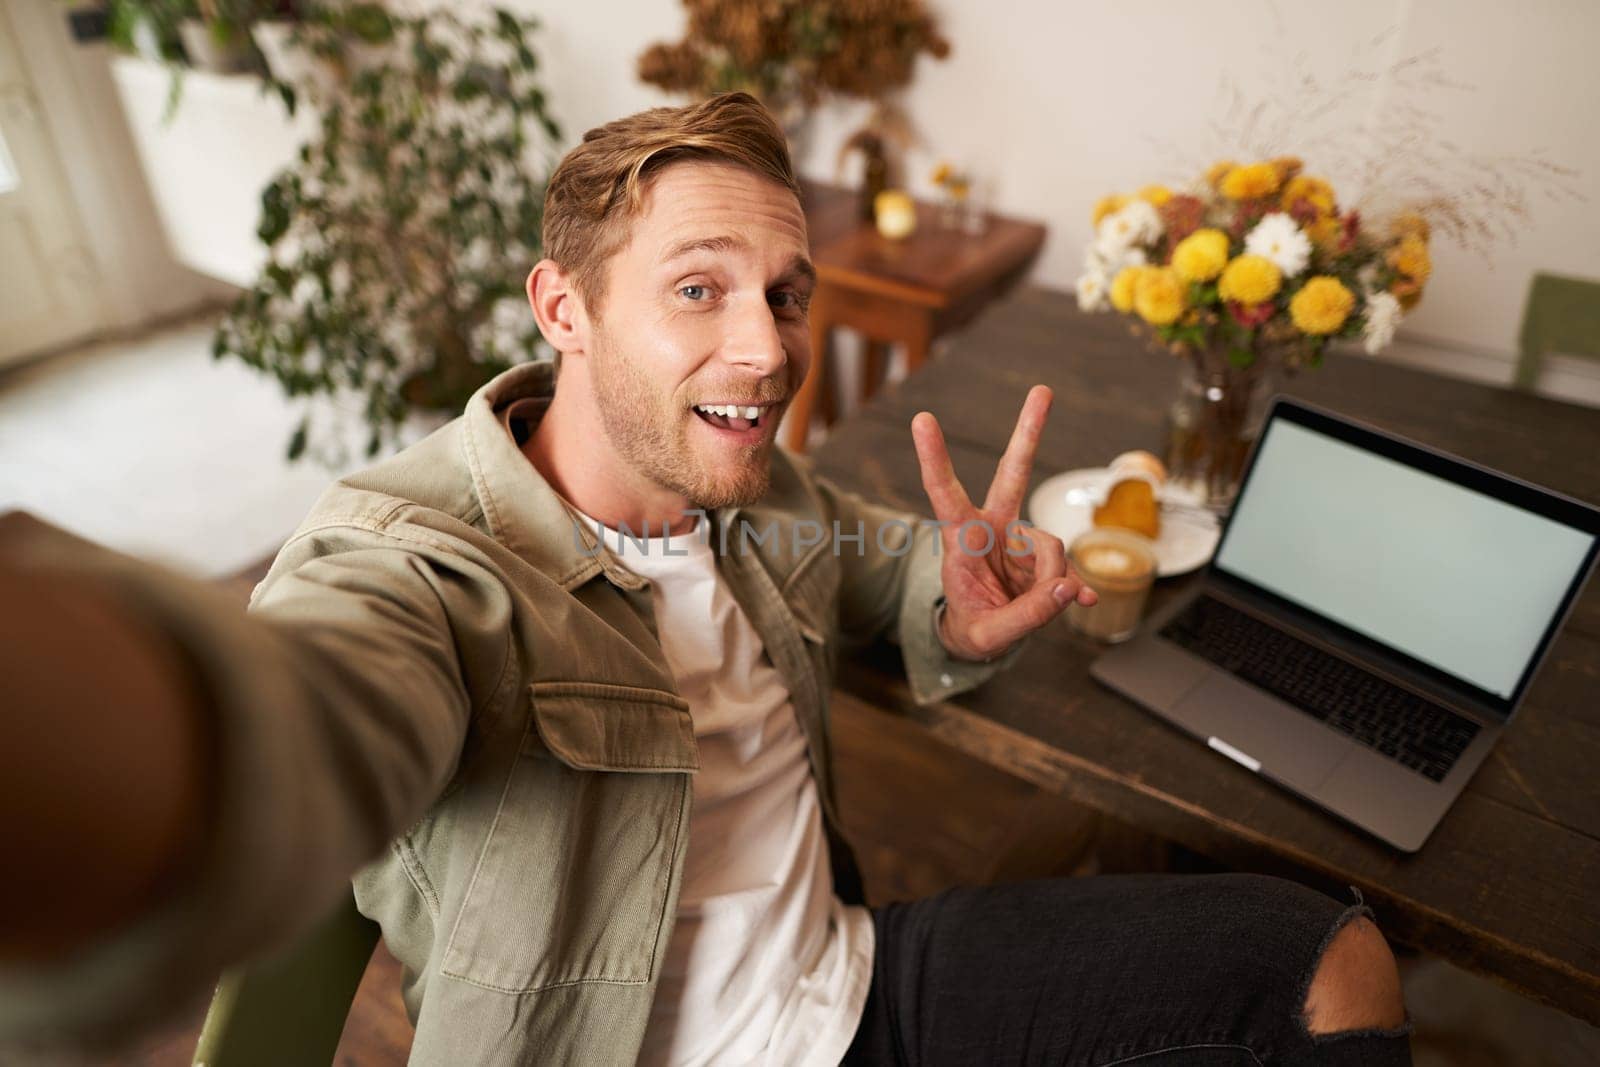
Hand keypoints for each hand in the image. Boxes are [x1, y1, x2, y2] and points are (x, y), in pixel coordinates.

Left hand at [911, 385, 1096, 661]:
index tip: (922, 419)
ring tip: (1030, 609)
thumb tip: (1069, 589)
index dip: (934, 458)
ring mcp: (1021, 541)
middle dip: (1029, 433)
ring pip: (1052, 548)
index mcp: (961, 541)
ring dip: (1050, 583)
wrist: (979, 637)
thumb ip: (1025, 616)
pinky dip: (1072, 589)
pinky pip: (1068, 569)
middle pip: (1012, 475)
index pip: (943, 493)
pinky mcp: (1044, 559)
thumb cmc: (972, 629)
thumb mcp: (987, 635)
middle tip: (1044, 390)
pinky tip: (1078, 601)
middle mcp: (992, 530)